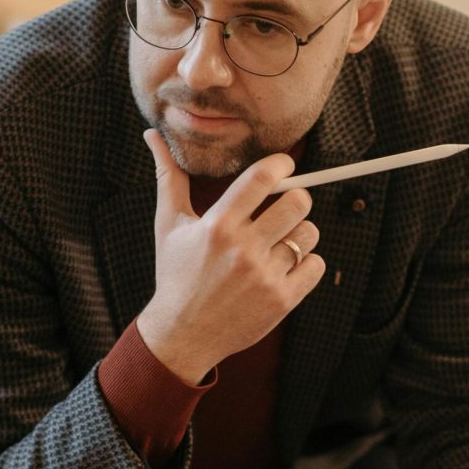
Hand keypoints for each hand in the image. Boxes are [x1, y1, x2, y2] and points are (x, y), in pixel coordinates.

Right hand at [136, 129, 326, 384]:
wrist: (184, 333)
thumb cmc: (176, 275)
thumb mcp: (168, 225)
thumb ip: (168, 177)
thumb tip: (153, 135)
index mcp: (219, 225)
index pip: (262, 178)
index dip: (282, 165)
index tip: (285, 166)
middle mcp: (244, 249)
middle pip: (298, 203)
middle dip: (297, 199)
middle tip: (287, 206)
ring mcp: (266, 276)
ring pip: (309, 234)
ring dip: (301, 232)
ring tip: (282, 240)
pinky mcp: (282, 299)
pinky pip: (315, 266)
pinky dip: (307, 263)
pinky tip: (287, 265)